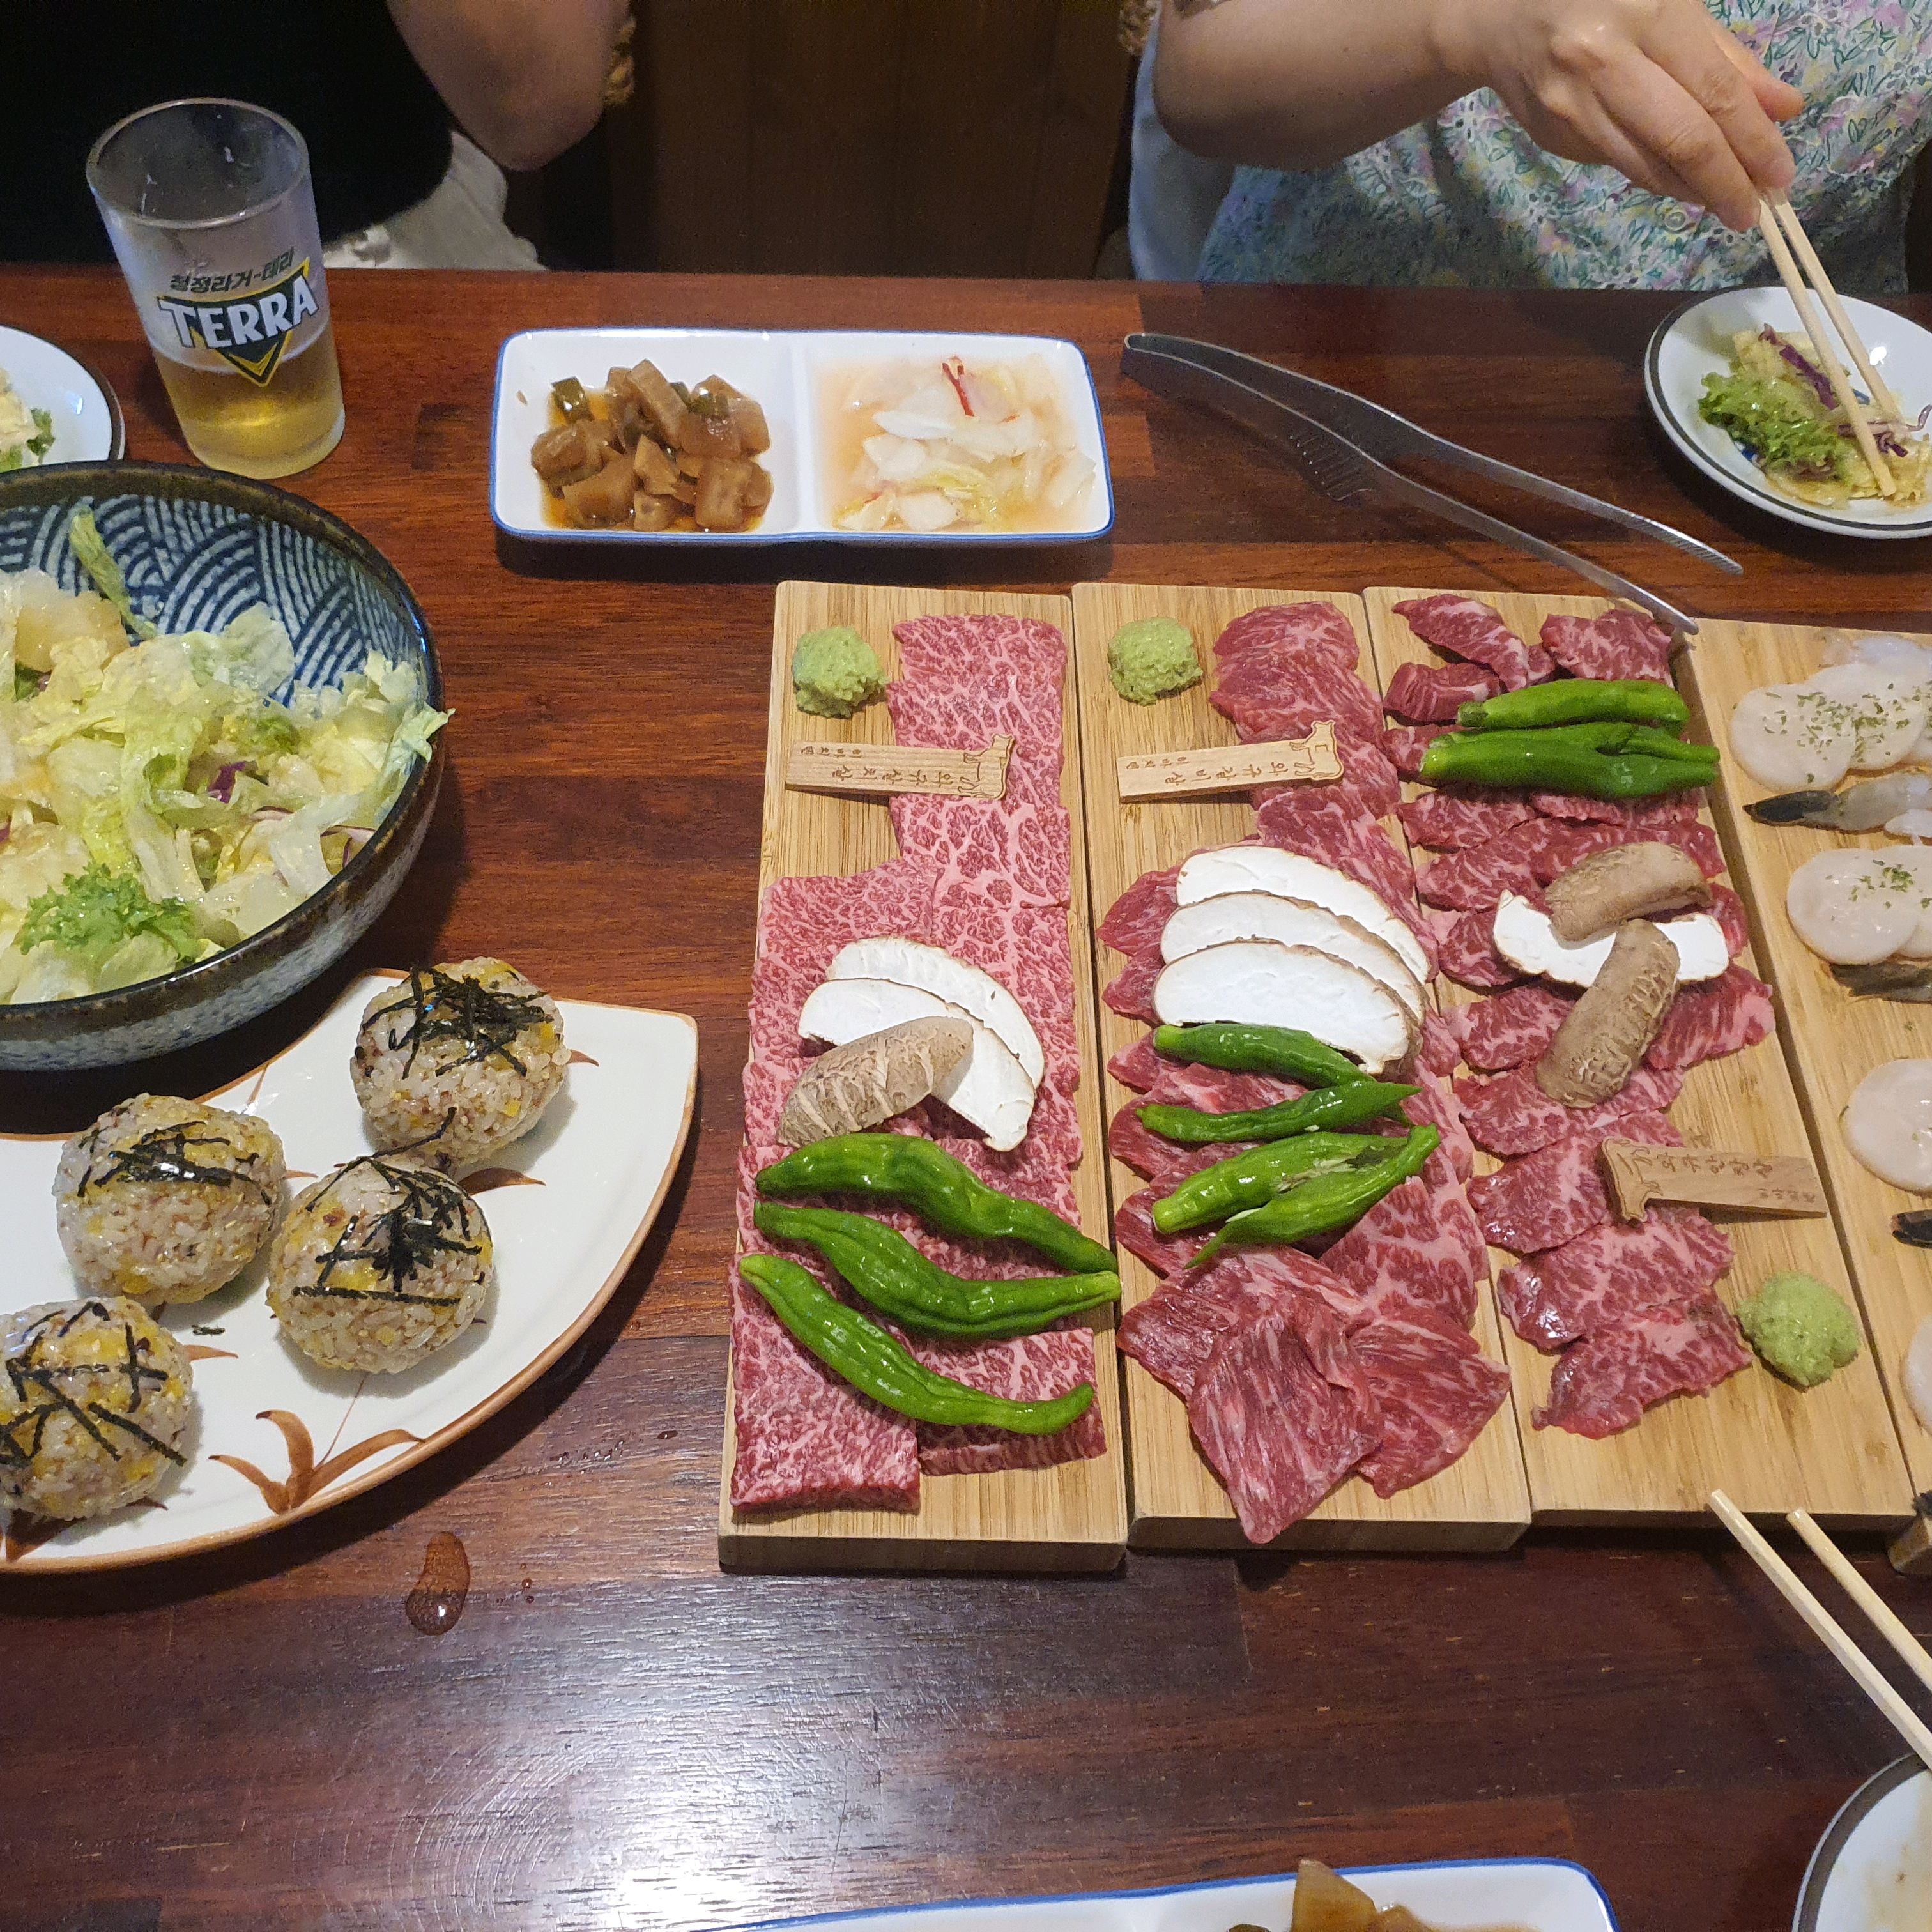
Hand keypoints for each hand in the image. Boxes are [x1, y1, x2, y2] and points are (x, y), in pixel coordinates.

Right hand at [1433, 0, 1803, 228]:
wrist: (1501, 16)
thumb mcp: (1672, 7)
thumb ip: (1727, 58)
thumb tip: (1782, 110)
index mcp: (1647, 12)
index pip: (1713, 92)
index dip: (1752, 141)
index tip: (1779, 176)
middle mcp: (1604, 61)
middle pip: (1681, 139)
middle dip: (1724, 183)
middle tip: (1752, 212)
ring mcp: (1572, 105)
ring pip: (1645, 164)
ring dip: (1691, 189)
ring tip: (1723, 201)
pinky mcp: (1553, 135)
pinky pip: (1616, 163)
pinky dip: (1655, 175)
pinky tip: (1676, 177)